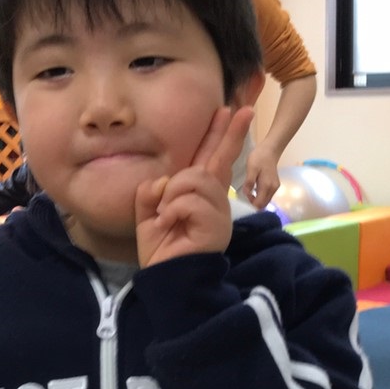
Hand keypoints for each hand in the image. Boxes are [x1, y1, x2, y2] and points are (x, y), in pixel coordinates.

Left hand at [135, 105, 253, 268]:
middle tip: (243, 110)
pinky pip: (189, 200)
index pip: (212, 160)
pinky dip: (172, 209)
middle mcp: (214, 200)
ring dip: (173, 193)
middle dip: (230, 133)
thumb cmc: (160, 249)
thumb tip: (166, 179)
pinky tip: (168, 223)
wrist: (166, 278)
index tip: (231, 111)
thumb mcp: (147, 213)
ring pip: (196, 178)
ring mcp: (218, 212)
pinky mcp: (216, 225)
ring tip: (165, 214)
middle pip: (221, 160)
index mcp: (198, 196)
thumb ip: (152, 190)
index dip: (221, 136)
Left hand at [240, 147, 280, 209]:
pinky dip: (260, 196)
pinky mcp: (275, 185)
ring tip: (248, 193)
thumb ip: (249, 182)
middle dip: (254, 204)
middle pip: (263, 205)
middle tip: (245, 197)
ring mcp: (275, 188)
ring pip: (265, 201)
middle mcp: (273, 189)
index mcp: (267, 186)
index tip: (243, 198)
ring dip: (257, 200)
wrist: (270, 150)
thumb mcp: (251, 168)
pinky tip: (254, 190)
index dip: (251, 204)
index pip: (259, 204)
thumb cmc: (259, 157)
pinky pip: (267, 196)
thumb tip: (246, 194)